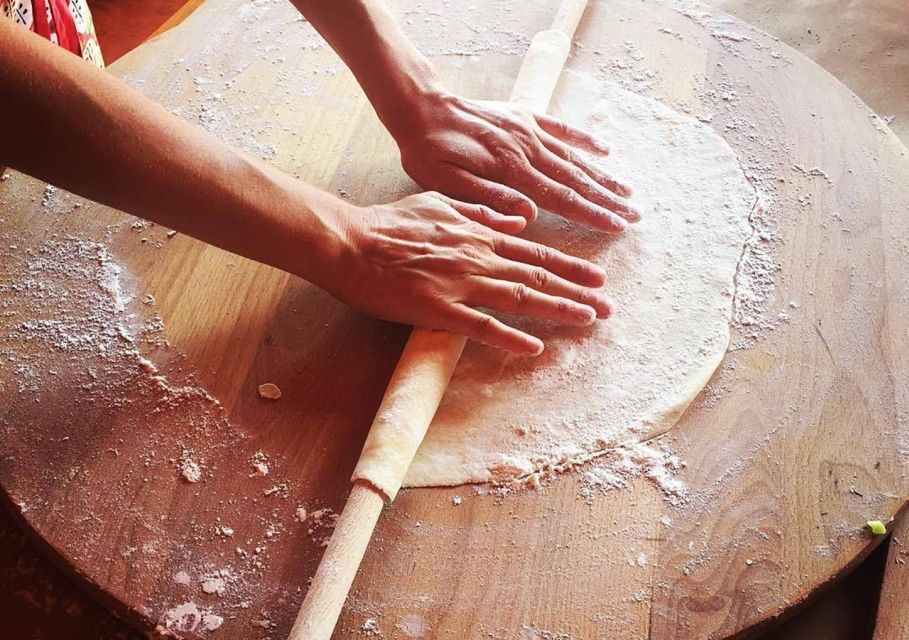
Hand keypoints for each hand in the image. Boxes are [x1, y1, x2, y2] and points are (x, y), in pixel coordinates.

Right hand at [326, 193, 611, 354]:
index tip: (597, 276)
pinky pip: (481, 326)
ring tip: (588, 318)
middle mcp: (477, 257)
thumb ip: (481, 212)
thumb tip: (518, 220)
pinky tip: (535, 346)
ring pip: (520, 297)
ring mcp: (460, 283)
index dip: (569, 266)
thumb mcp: (439, 203)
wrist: (350, 241)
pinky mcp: (438, 309)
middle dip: (577, 290)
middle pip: (537, 275)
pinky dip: (510, 336)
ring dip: (557, 309)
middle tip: (608, 305)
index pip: (534, 251)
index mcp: (477, 235)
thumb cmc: (389, 223)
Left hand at [387, 91, 640, 232]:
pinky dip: (584, 140)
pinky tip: (604, 150)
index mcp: (511, 171)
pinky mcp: (523, 117)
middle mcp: (527, 149)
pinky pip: (561, 130)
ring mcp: (528, 131)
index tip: (616, 226)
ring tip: (627, 192)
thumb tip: (529, 216)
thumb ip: (488, 200)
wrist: (420, 108)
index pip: (561, 199)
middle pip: (576, 180)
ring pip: (574, 158)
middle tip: (634, 216)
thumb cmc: (429, 152)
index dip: (592, 215)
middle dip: (607, 200)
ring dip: (602, 176)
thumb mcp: (447, 185)